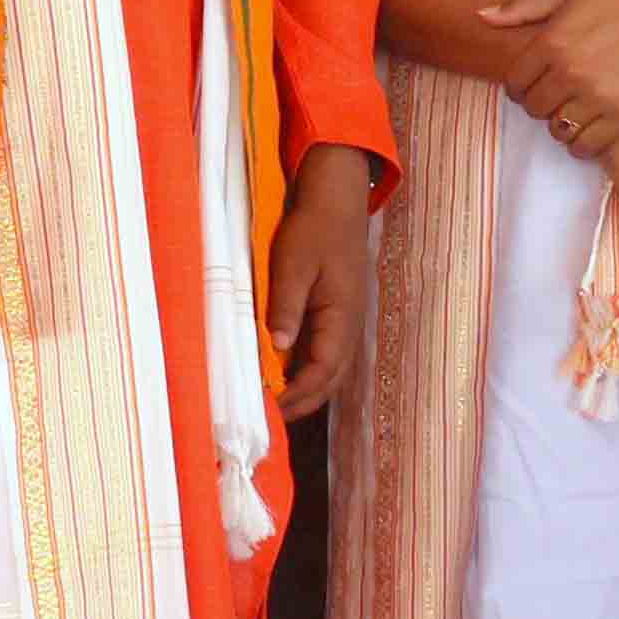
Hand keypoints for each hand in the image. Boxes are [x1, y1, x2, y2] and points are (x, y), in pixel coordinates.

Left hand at [265, 146, 378, 414]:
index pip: (323, 371)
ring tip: (273, 403)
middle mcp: (350, 326)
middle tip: (268, 419)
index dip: (297, 395)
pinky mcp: (337, 313)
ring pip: (330, 369)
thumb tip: (276, 349)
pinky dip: (306, 371)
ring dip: (305, 389)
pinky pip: (325, 353)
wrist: (336, 199)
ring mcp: (346, 321)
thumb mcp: (294, 265)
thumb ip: (286, 307)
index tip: (268, 409)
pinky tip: (282, 372)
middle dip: (302, 402)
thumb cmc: (314, 229)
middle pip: (331, 379)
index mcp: (342, 316)